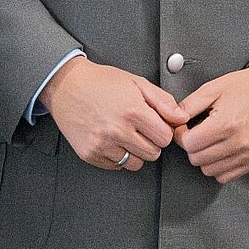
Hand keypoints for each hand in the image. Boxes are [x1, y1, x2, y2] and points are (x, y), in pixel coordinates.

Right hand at [40, 55, 185, 171]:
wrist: (66, 85)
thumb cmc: (101, 82)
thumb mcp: (137, 83)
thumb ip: (163, 101)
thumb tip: (182, 118)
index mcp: (133, 111)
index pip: (165, 138)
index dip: (163, 131)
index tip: (155, 125)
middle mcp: (118, 130)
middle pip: (153, 154)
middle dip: (151, 142)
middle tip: (139, 128)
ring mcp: (102, 144)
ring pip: (136, 164)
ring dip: (135, 152)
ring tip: (125, 134)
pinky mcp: (90, 154)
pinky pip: (116, 167)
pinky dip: (117, 156)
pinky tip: (112, 139)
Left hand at [172, 66, 248, 182]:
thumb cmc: (245, 88)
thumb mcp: (212, 88)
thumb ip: (189, 105)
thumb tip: (174, 119)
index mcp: (226, 123)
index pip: (189, 144)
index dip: (181, 135)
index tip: (185, 128)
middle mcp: (238, 142)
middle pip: (197, 159)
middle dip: (191, 146)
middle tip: (196, 133)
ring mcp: (247, 154)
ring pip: (209, 170)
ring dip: (204, 158)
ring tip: (209, 141)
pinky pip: (225, 176)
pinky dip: (217, 166)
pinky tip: (219, 151)